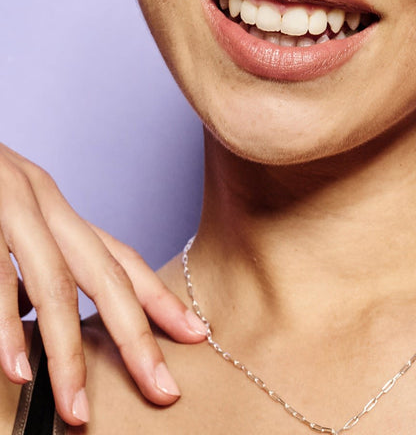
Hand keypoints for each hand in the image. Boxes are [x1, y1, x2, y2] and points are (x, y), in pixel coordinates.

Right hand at [0, 144, 205, 424]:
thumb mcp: (12, 221)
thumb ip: (35, 263)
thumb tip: (45, 320)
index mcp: (57, 211)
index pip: (120, 258)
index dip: (159, 298)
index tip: (194, 334)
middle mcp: (44, 208)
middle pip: (106, 275)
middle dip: (138, 336)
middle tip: (163, 388)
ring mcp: (11, 213)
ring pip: (56, 287)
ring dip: (69, 353)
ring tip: (79, 409)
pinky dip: (7, 330)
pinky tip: (19, 371)